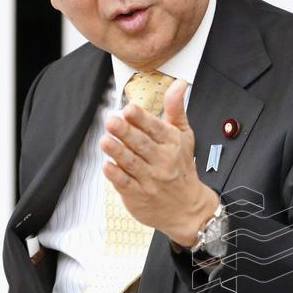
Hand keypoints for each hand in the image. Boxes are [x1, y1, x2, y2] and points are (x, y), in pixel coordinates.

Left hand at [100, 79, 217, 245]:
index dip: (141, 119)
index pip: (156, 128)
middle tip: (111, 121)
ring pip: (131, 163)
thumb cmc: (182, 168)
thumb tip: (179, 83)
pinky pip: (125, 184)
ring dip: (117, 151)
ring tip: (105, 140)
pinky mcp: (138, 195)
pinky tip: (107, 165)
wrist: (187, 209)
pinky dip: (115, 175)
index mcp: (172, 144)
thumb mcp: (184, 137)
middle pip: (142, 144)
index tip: (129, 110)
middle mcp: (163, 161)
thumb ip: (176, 110)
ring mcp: (150, 180)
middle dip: (126, 132)